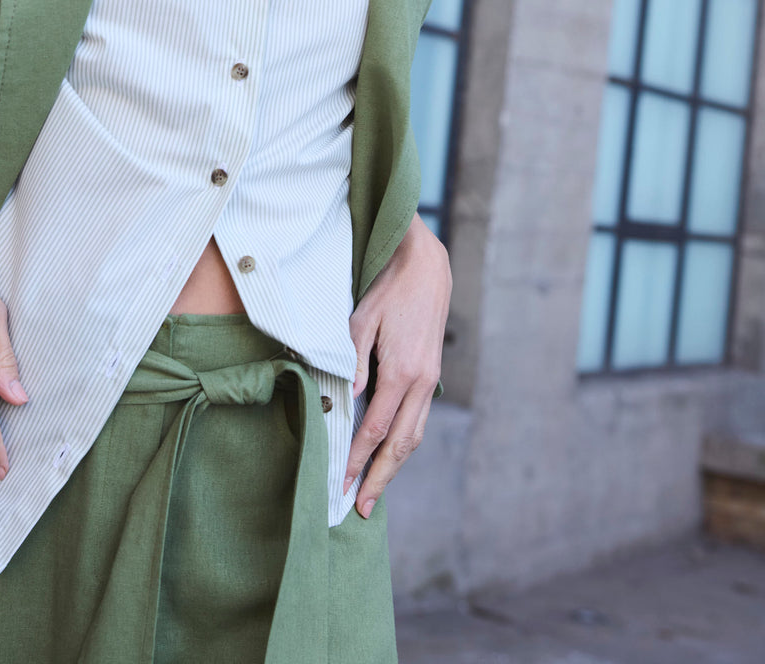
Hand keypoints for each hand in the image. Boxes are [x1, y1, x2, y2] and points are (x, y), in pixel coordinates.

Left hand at [344, 214, 449, 517]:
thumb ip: (353, 361)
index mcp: (401, 371)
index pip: (375, 429)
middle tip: (361, 508)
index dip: (357, 460)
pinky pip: (418, 419)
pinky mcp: (432, 374)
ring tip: (374, 490)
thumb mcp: (362, 319)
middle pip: (400, 445)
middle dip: (380, 478)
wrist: (426, 266)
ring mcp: (430, 380)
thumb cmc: (388, 288)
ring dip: (394, 466)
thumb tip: (348, 400)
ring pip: (413, 436)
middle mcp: (421, 382)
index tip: (341, 484)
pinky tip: (388, 453)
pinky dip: (403, 442)